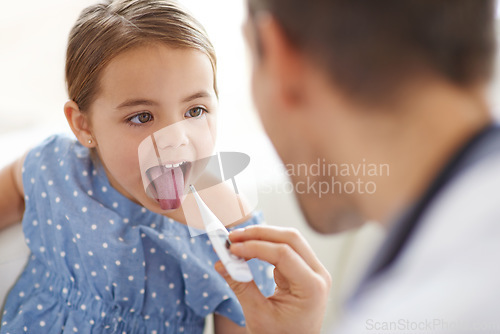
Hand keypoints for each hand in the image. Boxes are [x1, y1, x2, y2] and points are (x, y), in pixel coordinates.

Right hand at [215, 225, 331, 333]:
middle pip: (290, 239)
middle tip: (233, 237)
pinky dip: (265, 245)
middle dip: (259, 234)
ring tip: (236, 240)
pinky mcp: (303, 269)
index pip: (284, 254)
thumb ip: (241, 287)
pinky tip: (247, 248)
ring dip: (262, 236)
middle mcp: (318, 274)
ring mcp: (313, 270)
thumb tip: (221, 262)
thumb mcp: (258, 316)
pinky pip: (285, 248)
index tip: (232, 248)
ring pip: (288, 239)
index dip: (256, 247)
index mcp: (312, 288)